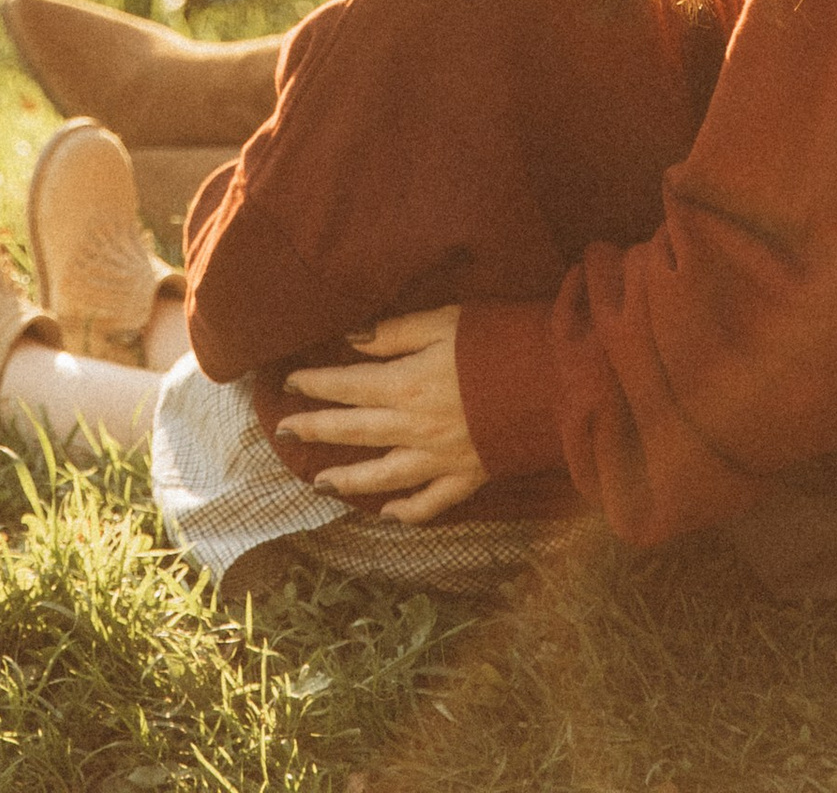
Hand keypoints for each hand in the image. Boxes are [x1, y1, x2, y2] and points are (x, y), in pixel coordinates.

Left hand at [278, 305, 482, 521]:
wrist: (553, 380)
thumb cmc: (498, 340)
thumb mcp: (444, 320)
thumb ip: (395, 333)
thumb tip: (352, 339)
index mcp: (406, 386)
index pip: (347, 387)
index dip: (315, 385)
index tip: (289, 384)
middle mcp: (414, 429)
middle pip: (354, 432)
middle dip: (314, 430)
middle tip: (282, 431)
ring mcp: (439, 459)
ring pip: (382, 477)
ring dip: (347, 480)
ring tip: (320, 483)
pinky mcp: (467, 477)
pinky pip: (430, 503)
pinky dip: (407, 512)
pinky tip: (388, 516)